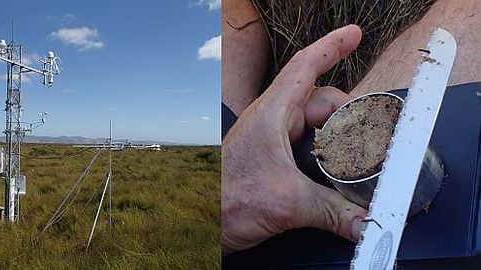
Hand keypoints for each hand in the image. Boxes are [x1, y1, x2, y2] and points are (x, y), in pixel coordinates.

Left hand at [222, 25, 367, 254]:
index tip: (354, 34)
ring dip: (339, 136)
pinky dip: (326, 153)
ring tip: (361, 154)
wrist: (203, 223)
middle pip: (321, 101)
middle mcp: (272, 121)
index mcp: (272, 114)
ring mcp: (273, 140)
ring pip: (316, 125)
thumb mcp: (288, 203)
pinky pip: (307, 146)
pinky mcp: (274, 159)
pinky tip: (338, 170)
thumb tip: (367, 223)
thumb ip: (334, 212)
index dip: (331, 47)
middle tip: (373, 136)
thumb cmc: (227, 201)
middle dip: (349, 113)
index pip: (304, 68)